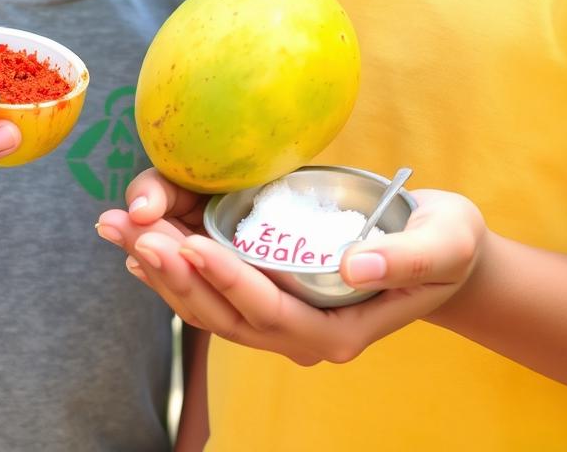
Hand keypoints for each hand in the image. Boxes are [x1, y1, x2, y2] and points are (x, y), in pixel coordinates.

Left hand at [98, 187, 485, 364]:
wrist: (443, 251)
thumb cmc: (447, 244)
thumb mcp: (441, 245)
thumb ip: (400, 261)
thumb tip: (353, 268)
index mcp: (338, 331)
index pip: (269, 312)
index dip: (227, 280)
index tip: (190, 244)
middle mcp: (301, 335)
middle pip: (224, 314)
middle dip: (176, 274)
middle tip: (135, 232)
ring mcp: (281, 318)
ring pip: (208, 305)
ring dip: (161, 268)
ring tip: (119, 229)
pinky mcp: (269, 293)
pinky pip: (212, 290)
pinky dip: (175, 268)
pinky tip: (141, 244)